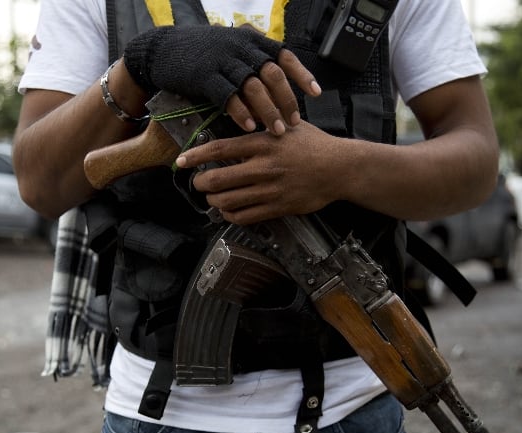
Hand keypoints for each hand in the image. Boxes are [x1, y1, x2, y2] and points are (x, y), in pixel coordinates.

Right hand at [123, 26, 319, 134]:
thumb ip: (253, 62)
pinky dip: (241, 113)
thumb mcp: (231, 49)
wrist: (164, 49)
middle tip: (293, 122)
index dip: (302, 75)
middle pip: (273, 75)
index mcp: (251, 40)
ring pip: (254, 87)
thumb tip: (276, 87)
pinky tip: (249, 127)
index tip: (316, 93)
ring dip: (268, 111)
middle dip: (286, 100)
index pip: (284, 56)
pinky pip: (229, 97)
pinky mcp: (206, 76)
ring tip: (275, 131)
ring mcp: (223, 61)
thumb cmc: (201, 54)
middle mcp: (241, 48)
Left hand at [176, 121, 341, 224]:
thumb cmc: (314, 145)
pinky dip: (230, 215)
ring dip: (214, 201)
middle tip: (198, 183)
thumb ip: (261, 127)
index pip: (219, 149)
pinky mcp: (278, 207)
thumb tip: (237, 127)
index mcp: (263, 143)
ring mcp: (270, 190)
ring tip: (213, 197)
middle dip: (201, 183)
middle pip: (217, 179)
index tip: (182, 161)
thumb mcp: (286, 126)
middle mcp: (263, 167)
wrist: (340, 168)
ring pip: (227, 201)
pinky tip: (229, 210)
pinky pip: (244, 216)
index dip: (196, 156)